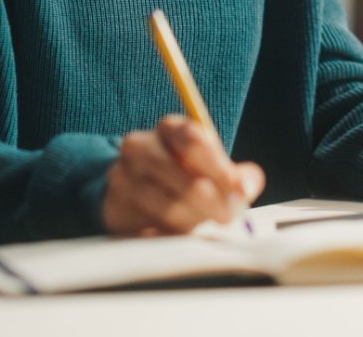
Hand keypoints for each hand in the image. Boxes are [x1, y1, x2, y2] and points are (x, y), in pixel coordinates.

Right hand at [102, 114, 265, 236]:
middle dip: (215, 203)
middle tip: (230, 217)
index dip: (222, 169)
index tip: (241, 192)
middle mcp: (140, 146)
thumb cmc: (181, 174)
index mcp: (169, 128)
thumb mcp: (209, 165)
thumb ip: (234, 174)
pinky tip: (180, 232)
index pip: (195, 141)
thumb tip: (247, 185)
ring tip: (205, 223)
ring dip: (195, 220)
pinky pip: (151, 227)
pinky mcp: (115, 207)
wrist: (133, 190)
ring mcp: (122, 176)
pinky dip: (172, 234)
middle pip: (186, 178)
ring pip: (170, 206)